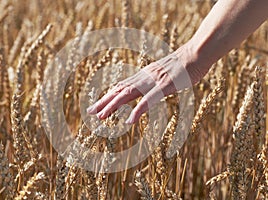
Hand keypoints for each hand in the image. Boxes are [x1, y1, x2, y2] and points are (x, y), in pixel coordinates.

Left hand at [87, 44, 208, 123]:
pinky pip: (149, 99)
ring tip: (101, 117)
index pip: (122, 87)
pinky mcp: (165, 86)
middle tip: (90, 112)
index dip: (108, 96)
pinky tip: (129, 121)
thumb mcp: (164, 73)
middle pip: (120, 90)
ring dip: (114, 106)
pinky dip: (138, 110)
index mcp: (144, 76)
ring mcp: (154, 81)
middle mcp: (144, 78)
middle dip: (104, 102)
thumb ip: (154, 81)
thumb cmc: (184, 65)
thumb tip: (147, 90)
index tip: (97, 106)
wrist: (197, 52)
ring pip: (128, 94)